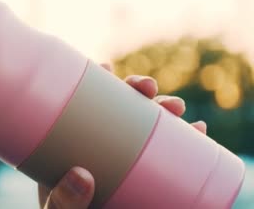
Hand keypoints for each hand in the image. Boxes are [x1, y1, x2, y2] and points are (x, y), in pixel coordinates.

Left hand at [37, 64, 206, 208]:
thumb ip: (63, 200)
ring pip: (149, 124)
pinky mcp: (148, 176)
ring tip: (176, 108)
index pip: (85, 104)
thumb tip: (81, 176)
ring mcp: (127, 157)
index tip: (105, 67)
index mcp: (75, 142)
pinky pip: (170, 152)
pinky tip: (198, 130)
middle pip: (120, 107)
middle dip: (138, 89)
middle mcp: (103, 144)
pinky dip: (187, 138)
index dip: (96, 80)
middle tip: (147, 87)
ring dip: (166, 108)